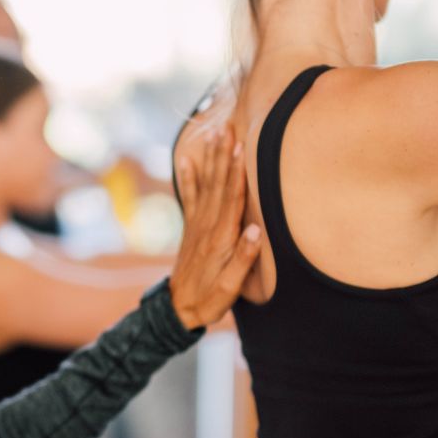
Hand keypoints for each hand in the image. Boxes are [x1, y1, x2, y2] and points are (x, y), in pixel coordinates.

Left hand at [168, 126, 261, 329]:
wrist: (179, 309)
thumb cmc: (210, 299)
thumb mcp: (231, 286)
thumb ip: (244, 259)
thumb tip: (258, 230)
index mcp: (221, 238)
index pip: (232, 199)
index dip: (237, 173)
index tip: (241, 148)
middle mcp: (208, 226)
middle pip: (218, 185)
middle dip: (224, 156)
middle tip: (228, 128)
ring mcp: (197, 225)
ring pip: (205, 186)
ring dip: (210, 160)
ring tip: (214, 135)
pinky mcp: (191, 229)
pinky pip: (189, 198)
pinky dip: (188, 178)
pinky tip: (186, 159)